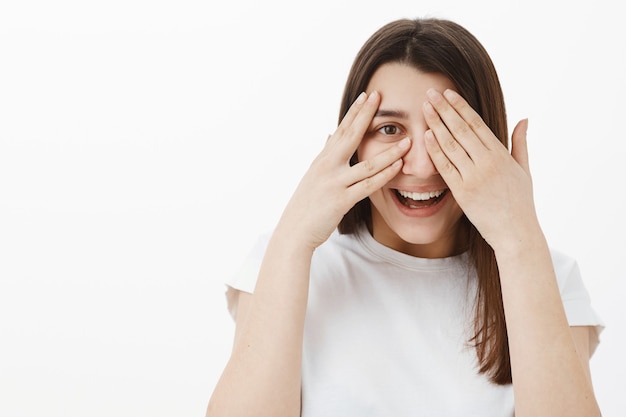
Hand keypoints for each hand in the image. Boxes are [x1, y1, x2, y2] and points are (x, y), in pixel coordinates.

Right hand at [278, 91, 409, 249]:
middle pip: (350, 136)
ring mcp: (334, 183)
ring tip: (407, 140)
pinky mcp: (341, 201)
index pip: (341, 129)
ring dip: (389, 152)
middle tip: (380, 97)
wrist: (295, 230)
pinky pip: (367, 186)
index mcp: (323, 159)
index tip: (367, 95)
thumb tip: (331, 134)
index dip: (355, 112)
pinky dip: (384, 175)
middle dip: (366, 116)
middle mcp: (327, 167)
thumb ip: (325, 154)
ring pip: (366, 164)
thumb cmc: (306, 204)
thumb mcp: (314, 174)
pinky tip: (398, 167)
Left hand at [423, 88, 538, 249]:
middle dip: (444, 109)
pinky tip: (425, 136)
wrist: (515, 232)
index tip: (448, 93)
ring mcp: (474, 177)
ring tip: (424, 108)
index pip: (477, 123)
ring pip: (451, 144)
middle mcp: (487, 162)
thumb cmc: (520, 202)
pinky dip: (435, 150)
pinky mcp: (463, 192)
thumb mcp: (524, 170)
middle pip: (461, 129)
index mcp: (501, 154)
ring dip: (436, 124)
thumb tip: (523, 119)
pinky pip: (446, 167)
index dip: (460, 107)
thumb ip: (520, 143)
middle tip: (429, 92)